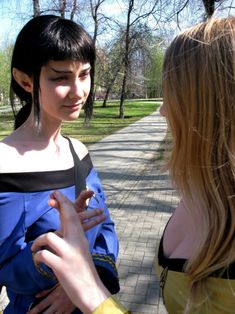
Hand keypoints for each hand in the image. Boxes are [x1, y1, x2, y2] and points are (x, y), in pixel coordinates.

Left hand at [27, 284, 75, 313]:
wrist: (83, 286)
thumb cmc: (70, 281)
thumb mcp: (58, 284)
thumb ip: (47, 290)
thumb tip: (36, 295)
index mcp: (54, 296)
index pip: (41, 306)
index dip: (33, 311)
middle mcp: (57, 304)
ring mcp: (63, 309)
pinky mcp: (69, 311)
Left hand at [32, 191, 110, 313]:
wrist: (91, 288)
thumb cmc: (83, 268)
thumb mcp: (80, 249)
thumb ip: (70, 237)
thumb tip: (59, 229)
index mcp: (80, 238)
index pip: (73, 216)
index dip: (64, 203)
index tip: (57, 194)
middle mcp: (76, 242)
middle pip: (68, 218)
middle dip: (60, 204)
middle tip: (52, 197)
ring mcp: (69, 253)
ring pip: (49, 236)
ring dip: (39, 241)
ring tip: (36, 248)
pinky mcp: (61, 266)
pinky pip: (43, 255)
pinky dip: (38, 257)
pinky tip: (38, 260)